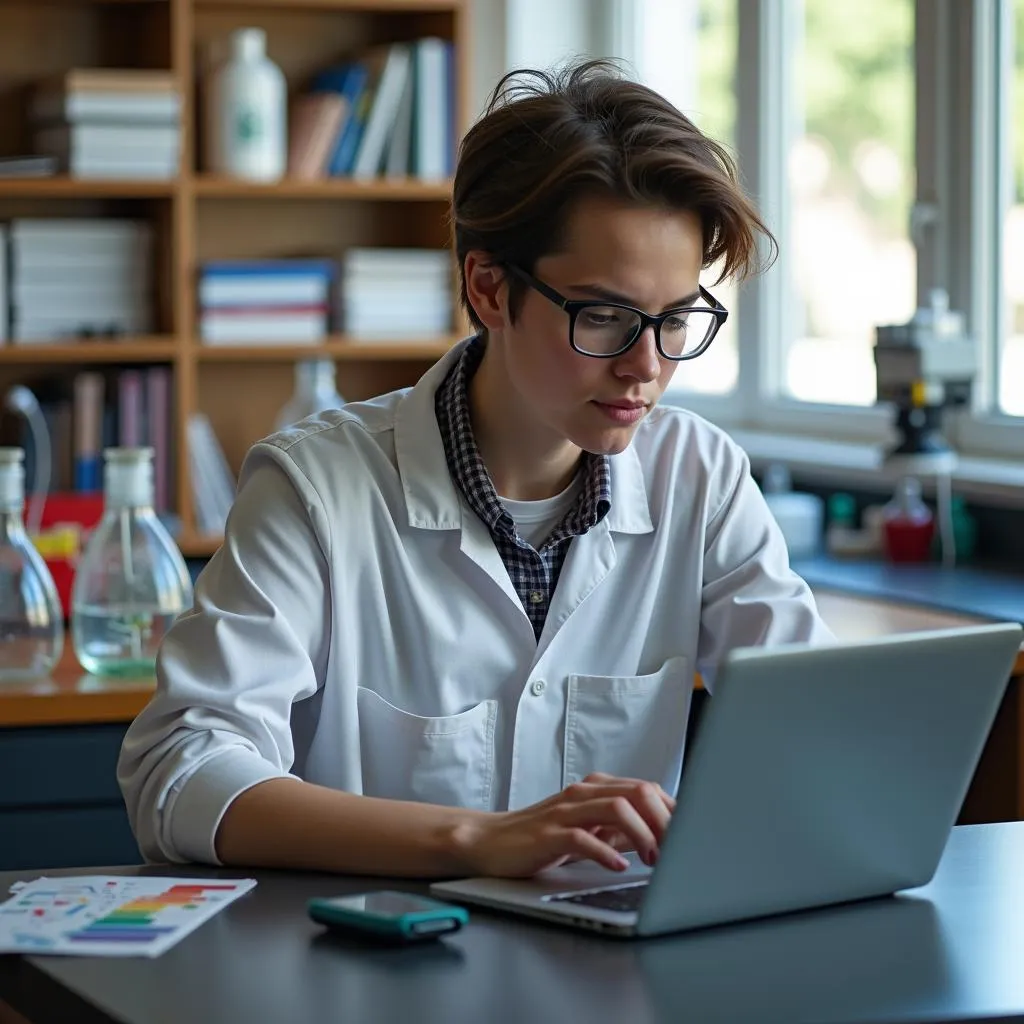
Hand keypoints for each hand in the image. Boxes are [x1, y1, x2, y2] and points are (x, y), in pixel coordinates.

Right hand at [453, 772, 675, 878]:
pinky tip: (618, 866)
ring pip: (616, 808)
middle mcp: (584, 793)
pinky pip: (582, 837)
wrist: (490, 841)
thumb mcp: (588, 829)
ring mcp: (565, 811)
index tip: (691, 835)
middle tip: (678, 849)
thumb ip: (621, 828)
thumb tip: (663, 836)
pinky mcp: (548, 833)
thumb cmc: (542, 837)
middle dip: (665, 821)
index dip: (673, 811)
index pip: (646, 789)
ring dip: (643, 834)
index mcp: (596, 789)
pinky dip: (605, 852)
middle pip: (638, 793)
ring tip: (655, 859)